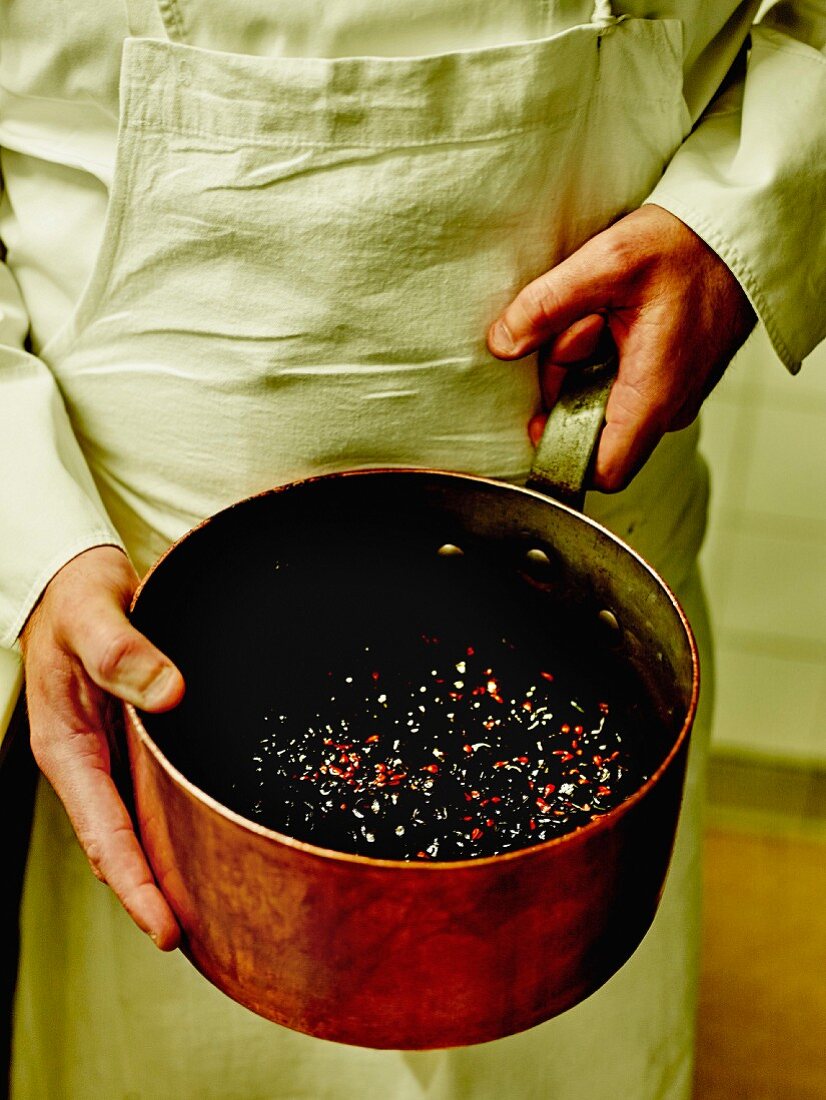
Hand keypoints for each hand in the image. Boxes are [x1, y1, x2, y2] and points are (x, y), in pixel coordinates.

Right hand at [20, 545, 184, 948]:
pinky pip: (160, 792)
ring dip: (174, 865)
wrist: (78, 583)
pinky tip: (218, 836)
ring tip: (222, 908)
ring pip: (144, 824)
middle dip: (159, 894)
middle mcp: (91, 761)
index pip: (103, 834)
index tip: (166, 929)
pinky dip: (183, 821)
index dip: (134, 885)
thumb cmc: (77, 599)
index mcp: (68, 748)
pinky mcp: (138, 741)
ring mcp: (114, 755)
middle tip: (210, 937)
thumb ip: (122, 651)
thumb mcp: (91, 615)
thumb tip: (170, 695)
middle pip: (125, 845)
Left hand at [487, 205, 755, 490]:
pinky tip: (617, 318)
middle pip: (587, 426)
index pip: (602, 471)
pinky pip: (617, 385)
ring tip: (606, 310)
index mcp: (653, 396)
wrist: (737, 233)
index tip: (539, 417)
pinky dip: (602, 355)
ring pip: (598, 401)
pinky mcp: (668, 383)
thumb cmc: (686, 246)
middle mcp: (666, 408)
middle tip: (585, 321)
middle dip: (566, 378)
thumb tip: (503, 344)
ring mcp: (669, 398)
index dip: (560, 455)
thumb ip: (546, 306)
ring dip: (582, 360)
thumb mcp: (606, 262)